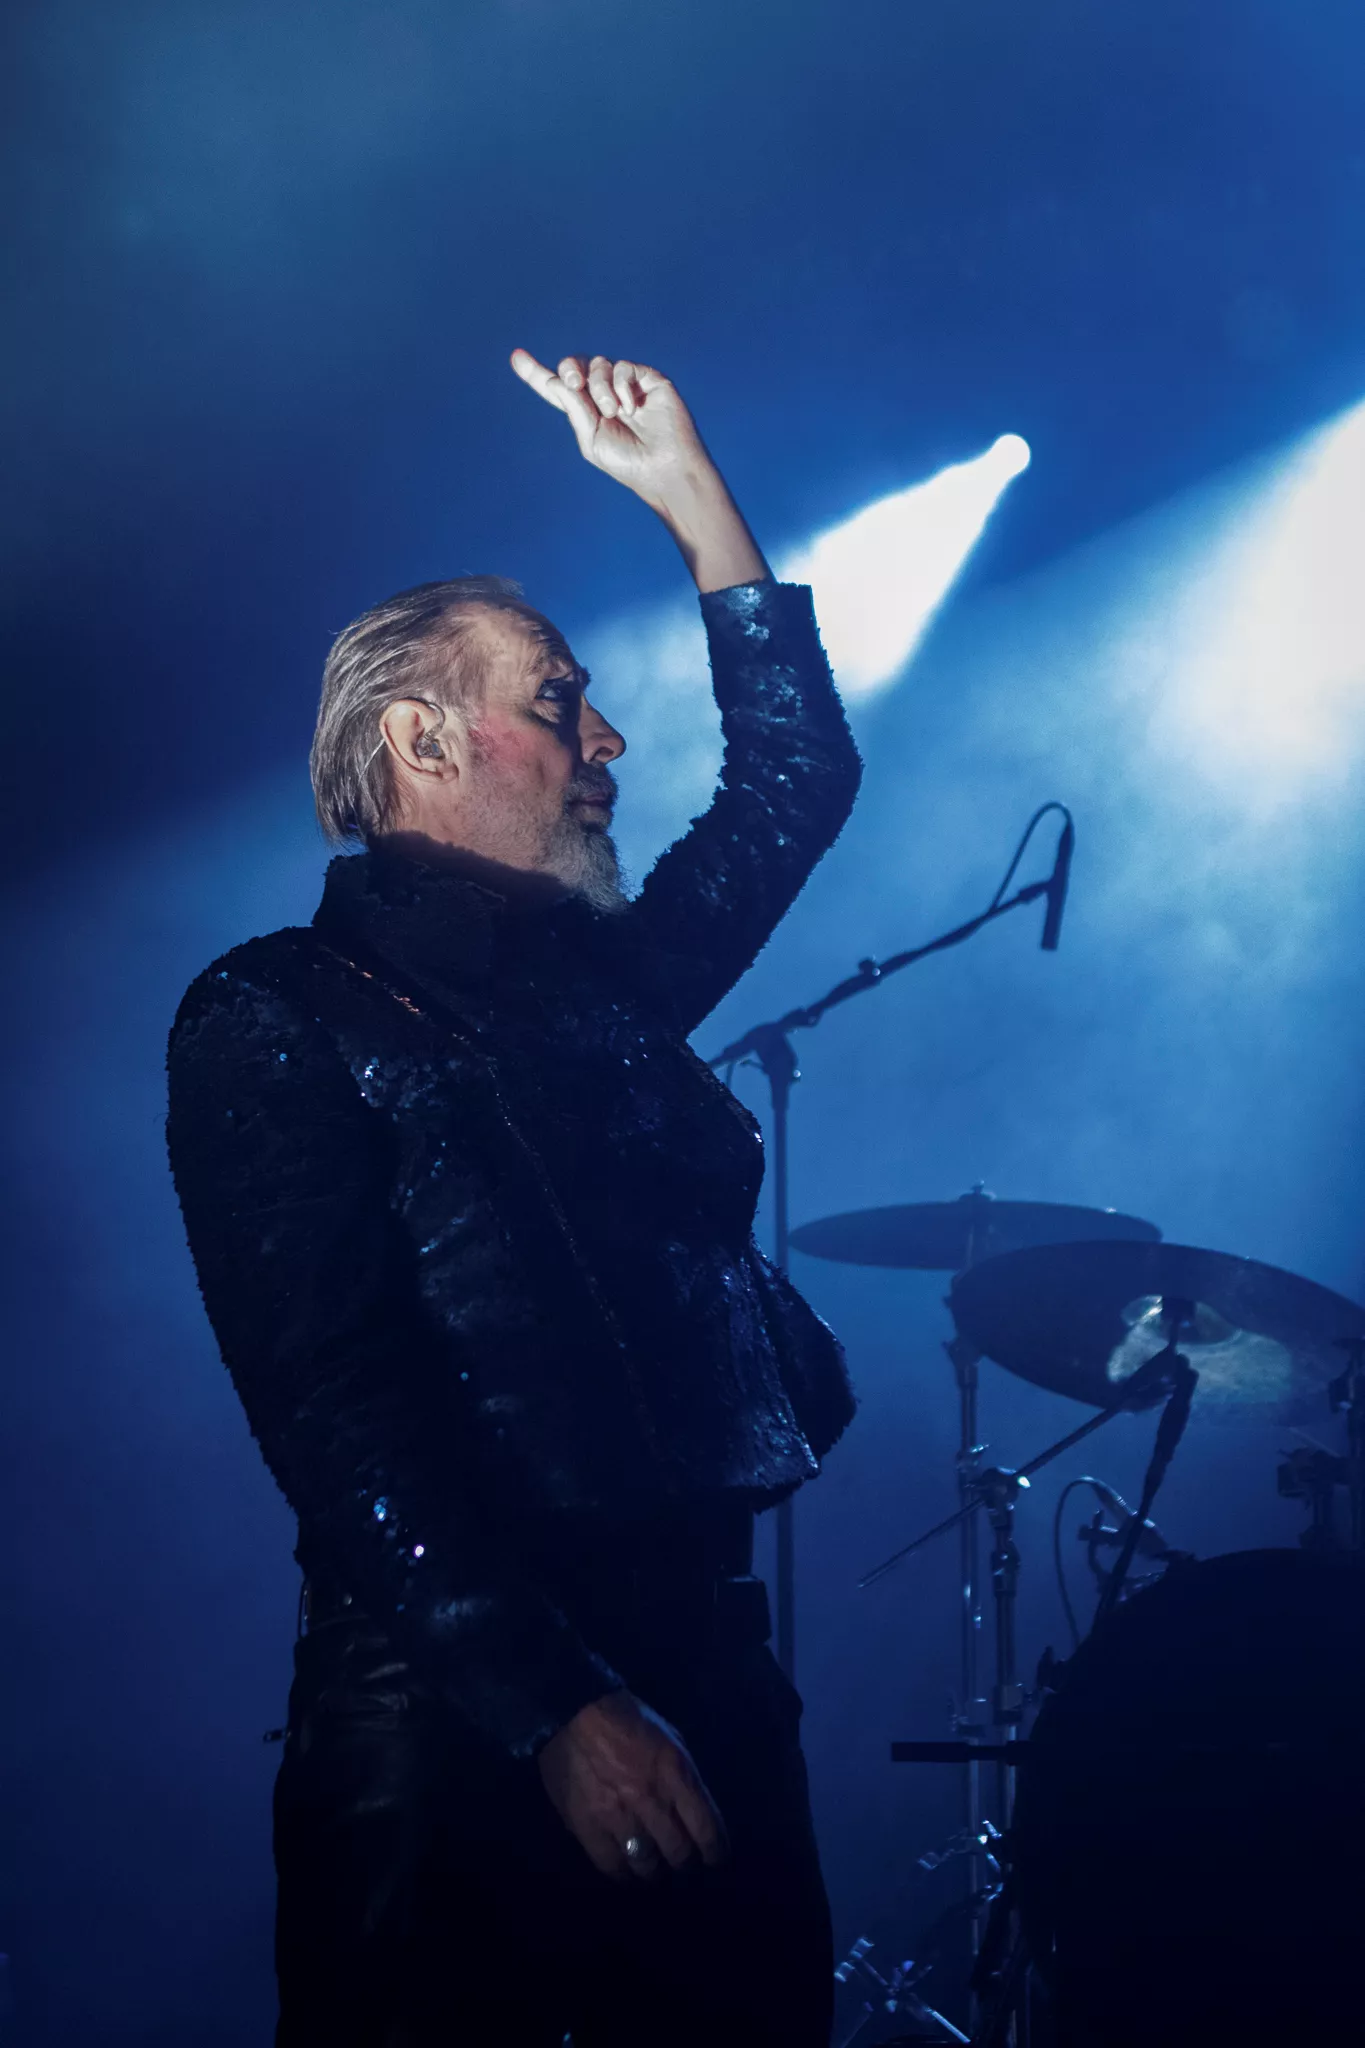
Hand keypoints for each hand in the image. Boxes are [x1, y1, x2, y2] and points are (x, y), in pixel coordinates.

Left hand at [509, 349, 769, 591]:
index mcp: (586, 412)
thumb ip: (575, 409)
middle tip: (574, 384)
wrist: (664, 469)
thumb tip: (561, 380)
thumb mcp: (591, 440)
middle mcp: (604, 394)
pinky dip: (622, 384)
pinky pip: (625, 367)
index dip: (535, 373)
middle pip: (575, 366)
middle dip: (569, 370)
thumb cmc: (629, 464)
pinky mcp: (648, 379)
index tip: (516, 357)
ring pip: (599, 365)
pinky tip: (631, 406)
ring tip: (615, 412)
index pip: (557, 387)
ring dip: (601, 387)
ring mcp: (627, 385)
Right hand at [537, 1689, 728, 1880]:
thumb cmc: (628, 1719)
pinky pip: (612, 1865)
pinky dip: (623, 1873)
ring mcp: (618, 1816)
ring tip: (653, 1867)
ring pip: (647, 1865)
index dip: (715, 1852)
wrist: (573, 1710)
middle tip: (680, 1860)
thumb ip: (682, 1776)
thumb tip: (692, 1809)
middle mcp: (651, 1800)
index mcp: (676, 1774)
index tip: (715, 1858)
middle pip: (678, 1853)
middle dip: (684, 1862)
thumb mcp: (670, 1737)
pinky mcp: (588, 1826)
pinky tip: (626, 1868)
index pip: (707, 1829)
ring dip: (654, 1870)